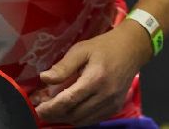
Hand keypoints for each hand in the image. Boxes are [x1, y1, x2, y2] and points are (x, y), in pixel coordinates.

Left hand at [32, 22, 152, 125]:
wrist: (131, 49)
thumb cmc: (104, 47)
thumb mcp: (81, 49)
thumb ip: (63, 66)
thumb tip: (44, 78)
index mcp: (96, 79)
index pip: (69, 101)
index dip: (51, 108)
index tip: (38, 108)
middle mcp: (105, 95)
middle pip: (74, 114)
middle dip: (55, 115)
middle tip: (41, 109)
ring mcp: (112, 104)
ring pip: (82, 120)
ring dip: (65, 118)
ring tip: (53, 109)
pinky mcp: (115, 108)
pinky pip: (92, 119)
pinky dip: (78, 118)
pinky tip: (69, 109)